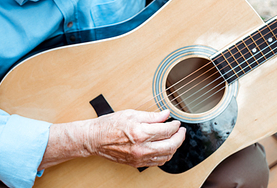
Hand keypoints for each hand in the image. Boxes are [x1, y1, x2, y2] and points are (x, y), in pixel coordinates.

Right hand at [40, 109, 185, 169]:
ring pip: (166, 156)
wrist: (94, 139)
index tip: (176, 122)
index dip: (175, 125)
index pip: (166, 131)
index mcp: (140, 133)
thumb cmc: (109, 124)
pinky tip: (164, 148)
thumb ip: (151, 115)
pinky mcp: (137, 163)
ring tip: (175, 139)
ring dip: (174, 148)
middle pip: (170, 145)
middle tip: (181, 131)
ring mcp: (139, 157)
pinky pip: (157, 162)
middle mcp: (141, 148)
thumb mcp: (131, 113)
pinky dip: (165, 156)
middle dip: (180, 137)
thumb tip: (166, 114)